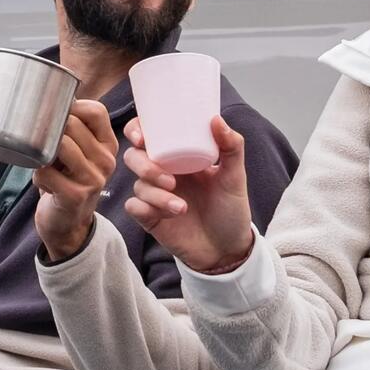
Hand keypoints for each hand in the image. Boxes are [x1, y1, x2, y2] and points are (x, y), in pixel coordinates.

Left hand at [34, 100, 118, 261]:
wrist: (68, 225)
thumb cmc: (67, 180)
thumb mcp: (78, 153)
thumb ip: (71, 129)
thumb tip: (48, 96)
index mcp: (108, 145)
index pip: (96, 111)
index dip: (72, 106)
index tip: (55, 114)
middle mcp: (106, 161)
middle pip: (73, 124)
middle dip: (50, 129)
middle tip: (42, 142)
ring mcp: (93, 179)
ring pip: (60, 144)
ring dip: (42, 152)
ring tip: (43, 162)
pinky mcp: (75, 195)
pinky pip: (45, 171)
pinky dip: (36, 174)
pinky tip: (43, 183)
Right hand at [122, 114, 255, 273]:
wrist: (228, 250)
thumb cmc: (231, 210)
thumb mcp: (235, 177)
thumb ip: (231, 147)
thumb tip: (216, 119)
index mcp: (178, 156)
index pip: (148, 134)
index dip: (136, 129)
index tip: (142, 136)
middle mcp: (162, 172)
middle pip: (134, 157)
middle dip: (145, 166)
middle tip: (170, 179)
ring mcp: (154, 195)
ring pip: (137, 184)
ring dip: (155, 193)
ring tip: (180, 206)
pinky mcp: (149, 217)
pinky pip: (134, 207)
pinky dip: (147, 208)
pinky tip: (170, 215)